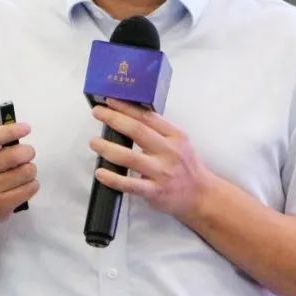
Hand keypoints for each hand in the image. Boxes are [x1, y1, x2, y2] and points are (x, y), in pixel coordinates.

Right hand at [0, 114, 38, 222]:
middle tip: (28, 153)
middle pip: (14, 156)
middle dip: (28, 152)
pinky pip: (28, 189)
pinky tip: (25, 184)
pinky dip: (33, 184)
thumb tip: (1, 115)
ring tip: (25, 171)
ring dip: (31, 169)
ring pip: (25, 173)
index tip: (27, 128)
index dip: (11, 131)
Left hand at [88, 98, 213, 220]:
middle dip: (114, 119)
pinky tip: (100, 172)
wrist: (201, 195)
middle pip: (137, 131)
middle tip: (97, 112)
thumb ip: (160, 130)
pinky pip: (130, 184)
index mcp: (175, 135)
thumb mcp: (180, 142)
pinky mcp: (155, 191)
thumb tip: (130, 115)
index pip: (148, 116)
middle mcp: (169, 151)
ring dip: (108, 148)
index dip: (127, 107)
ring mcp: (161, 172)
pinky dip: (113, 178)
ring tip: (94, 142)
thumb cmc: (186, 166)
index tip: (110, 100)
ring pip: (130, 157)